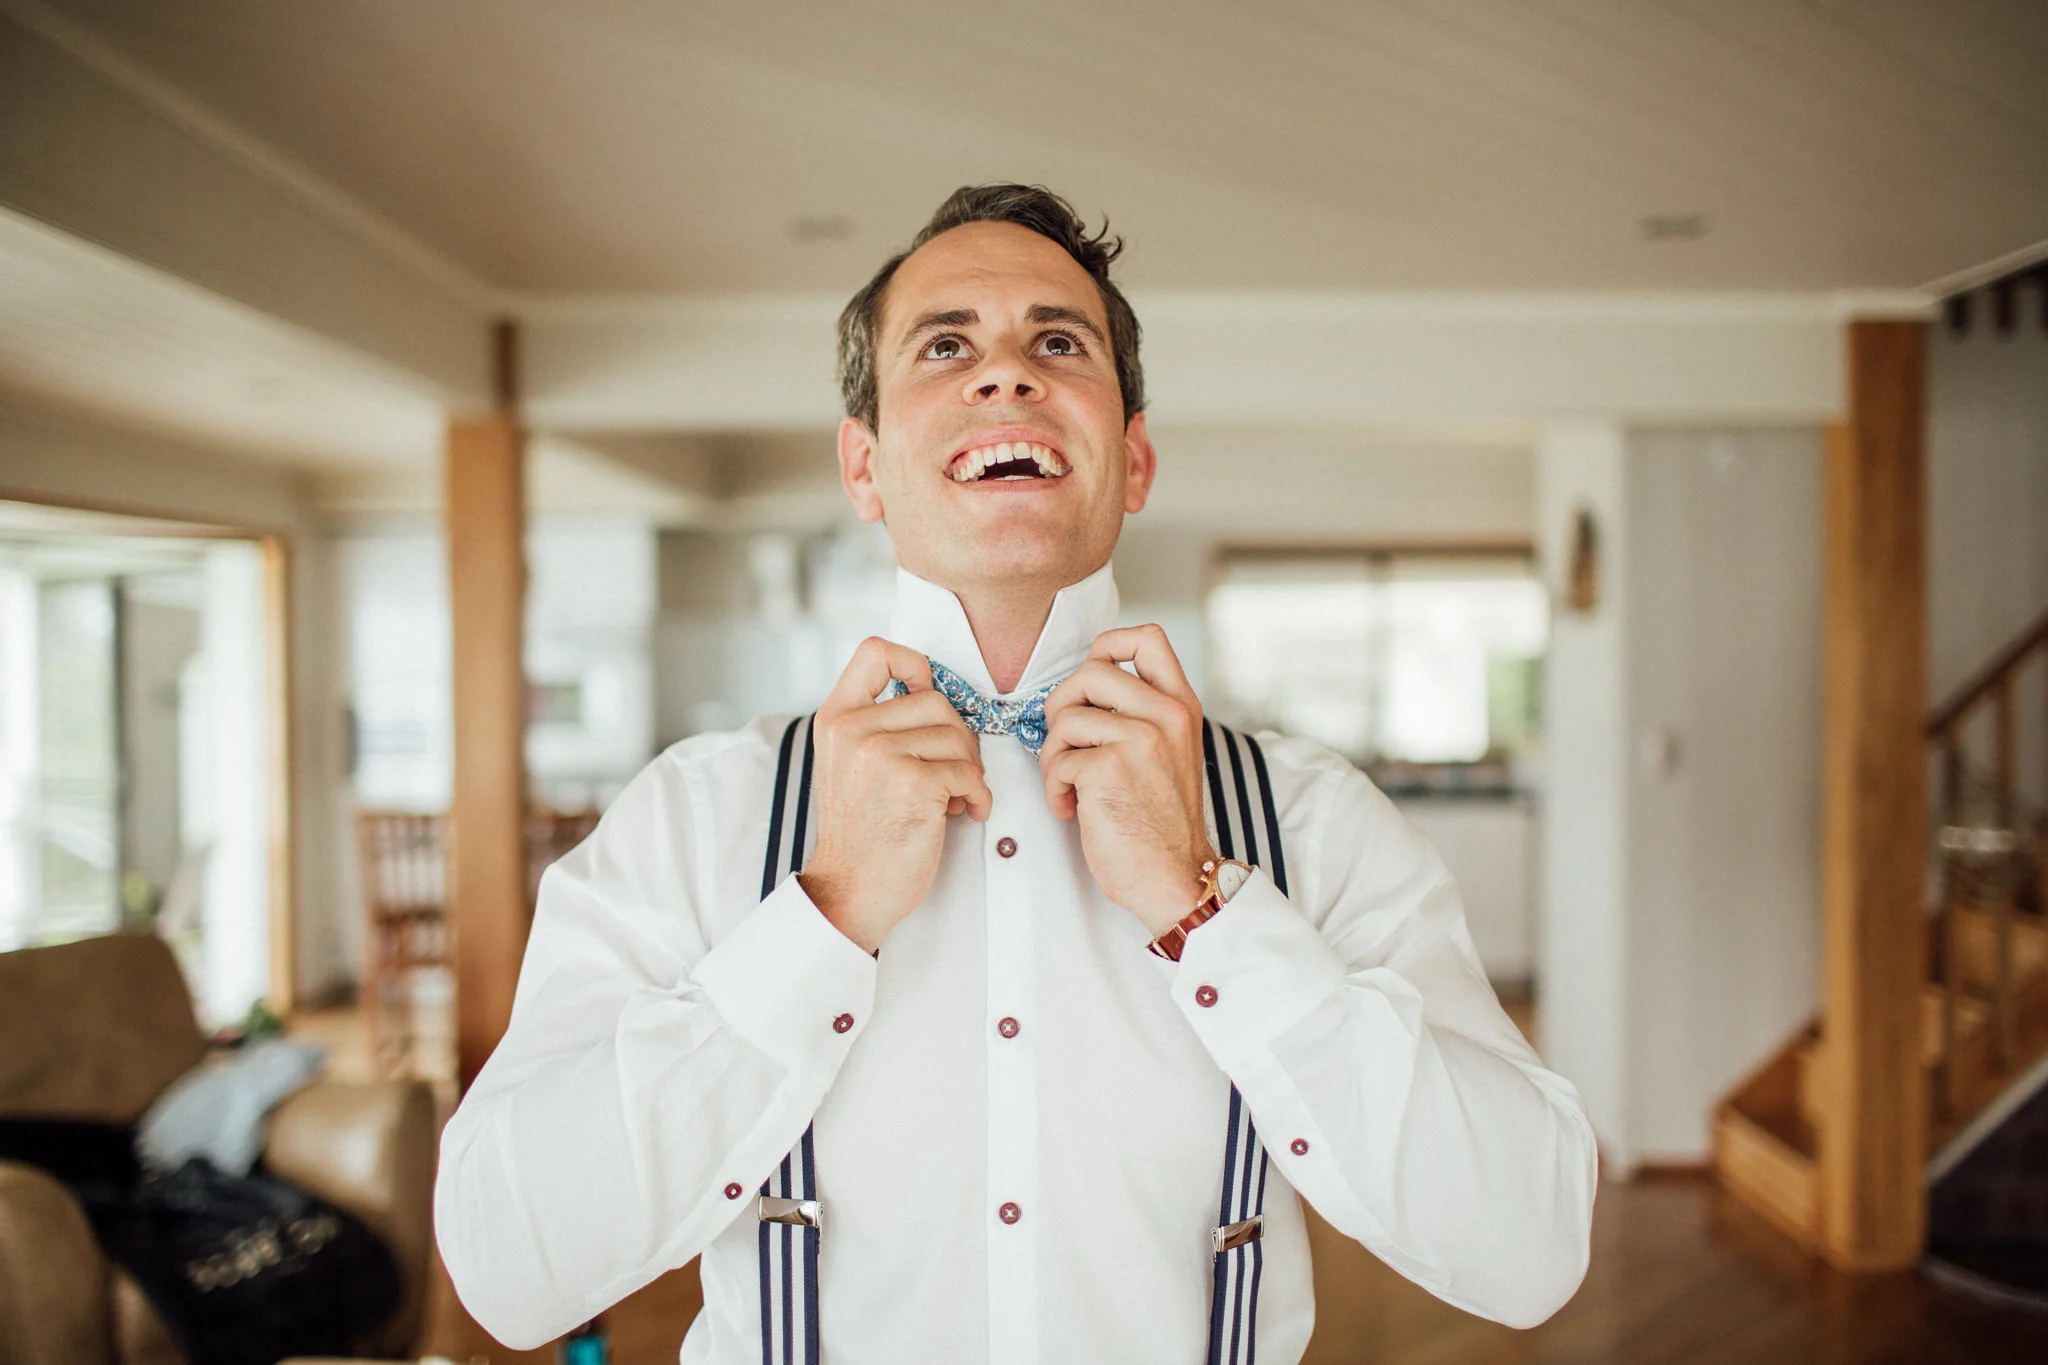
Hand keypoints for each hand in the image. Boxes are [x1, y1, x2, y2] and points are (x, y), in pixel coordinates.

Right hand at [800, 638, 992, 953]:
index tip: (925, 694)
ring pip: (957, 736)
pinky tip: (964, 812)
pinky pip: (968, 772)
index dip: (914, 664)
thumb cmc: (860, 833)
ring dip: (968, 770)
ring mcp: (881, 755)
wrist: (850, 890)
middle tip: (952, 771)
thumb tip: (931, 695)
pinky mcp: (914, 783)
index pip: (875, 651)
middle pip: (936, 700)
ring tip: (952, 798)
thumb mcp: (849, 764)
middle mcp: (853, 730)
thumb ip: (876, 725)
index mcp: (835, 719)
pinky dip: (978, 795)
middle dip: (957, 737)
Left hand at [1039, 624, 1215, 935]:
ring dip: (1053, 757)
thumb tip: (1082, 688)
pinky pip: (1058, 759)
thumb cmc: (1159, 822)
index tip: (1090, 686)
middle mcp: (1166, 715)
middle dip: (1061, 707)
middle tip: (1066, 745)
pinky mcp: (1109, 769)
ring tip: (1068, 786)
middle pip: (1090, 670)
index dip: (1106, 646)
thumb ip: (1140, 714)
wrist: (1174, 876)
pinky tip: (1072, 809)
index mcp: (1181, 706)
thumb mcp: (1168, 753)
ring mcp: (1140, 739)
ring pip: (1066, 717)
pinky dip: (1054, 789)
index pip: (1147, 637)